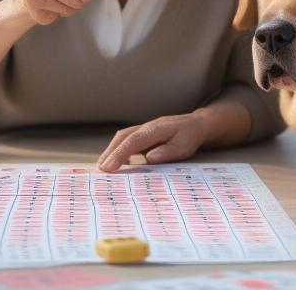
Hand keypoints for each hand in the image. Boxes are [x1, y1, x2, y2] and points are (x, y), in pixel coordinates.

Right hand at [97, 112, 211, 171]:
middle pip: (123, 137)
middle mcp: (146, 127)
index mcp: (156, 129)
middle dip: (109, 153)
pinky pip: (126, 141)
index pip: (133, 141)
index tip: (109, 168)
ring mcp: (143, 129)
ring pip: (122, 138)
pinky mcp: (142, 135)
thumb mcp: (184, 147)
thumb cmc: (189, 136)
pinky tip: (114, 164)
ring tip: (102, 169)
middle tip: (100, 171)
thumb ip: (167, 152)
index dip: (120, 154)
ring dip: (111, 151)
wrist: (195, 125)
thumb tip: (149, 159)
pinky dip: (117, 151)